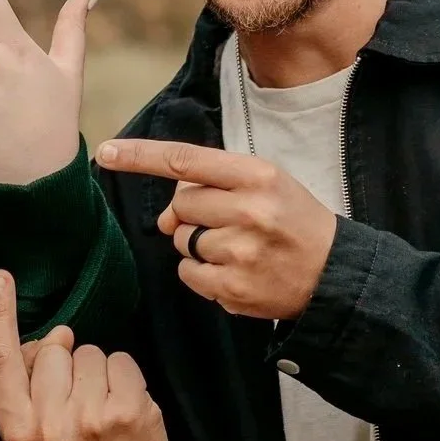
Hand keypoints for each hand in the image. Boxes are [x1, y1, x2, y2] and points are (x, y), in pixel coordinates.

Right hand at [0, 269, 167, 440]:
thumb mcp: (32, 433)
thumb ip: (29, 385)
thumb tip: (53, 336)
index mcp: (17, 428)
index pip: (1, 361)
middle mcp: (49, 425)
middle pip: (52, 349)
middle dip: (66, 359)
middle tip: (76, 397)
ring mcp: (90, 418)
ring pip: (89, 352)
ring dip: (97, 371)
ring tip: (100, 406)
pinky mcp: (127, 411)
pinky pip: (120, 361)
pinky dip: (124, 376)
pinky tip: (122, 405)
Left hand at [95, 139, 337, 321]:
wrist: (333, 272)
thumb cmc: (292, 221)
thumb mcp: (264, 185)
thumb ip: (212, 186)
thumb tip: (166, 217)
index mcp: (257, 176)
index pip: (185, 160)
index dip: (140, 156)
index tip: (106, 152)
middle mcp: (248, 211)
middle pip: (181, 207)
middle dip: (192, 215)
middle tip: (227, 222)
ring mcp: (240, 252)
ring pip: (183, 242)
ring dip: (199, 245)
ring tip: (240, 249)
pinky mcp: (234, 288)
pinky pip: (189, 274)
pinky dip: (202, 273)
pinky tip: (234, 271)